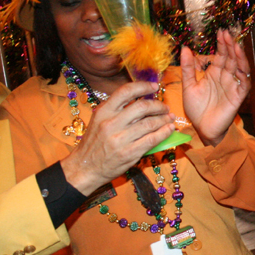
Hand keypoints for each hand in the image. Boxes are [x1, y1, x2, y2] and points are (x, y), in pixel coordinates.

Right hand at [60, 81, 175, 194]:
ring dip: (164, 119)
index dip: (143, 86)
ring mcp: (120, 139)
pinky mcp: (129, 153)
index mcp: (103, 112)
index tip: (154, 86)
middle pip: (142, 107)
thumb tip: (141, 101)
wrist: (85, 168)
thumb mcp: (98, 121)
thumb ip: (115, 110)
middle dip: (158, 105)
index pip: (125, 92)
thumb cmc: (94, 143)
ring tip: (170, 118)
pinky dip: (164, 133)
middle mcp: (111, 123)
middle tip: (165, 107)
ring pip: (150, 123)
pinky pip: (152, 139)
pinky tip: (169, 129)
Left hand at [181, 29, 251, 146]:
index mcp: (213, 74)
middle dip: (230, 46)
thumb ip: (188, 68)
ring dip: (238, 56)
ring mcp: (232, 86)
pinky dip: (243, 74)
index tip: (220, 32)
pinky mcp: (237, 97)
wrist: (202, 129)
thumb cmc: (196, 109)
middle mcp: (224, 78)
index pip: (220, 55)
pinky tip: (240, 65)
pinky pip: (243, 84)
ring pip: (239, 68)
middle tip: (227, 33)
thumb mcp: (188, 86)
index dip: (221, 44)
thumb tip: (185, 48)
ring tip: (235, 45)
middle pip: (230, 58)